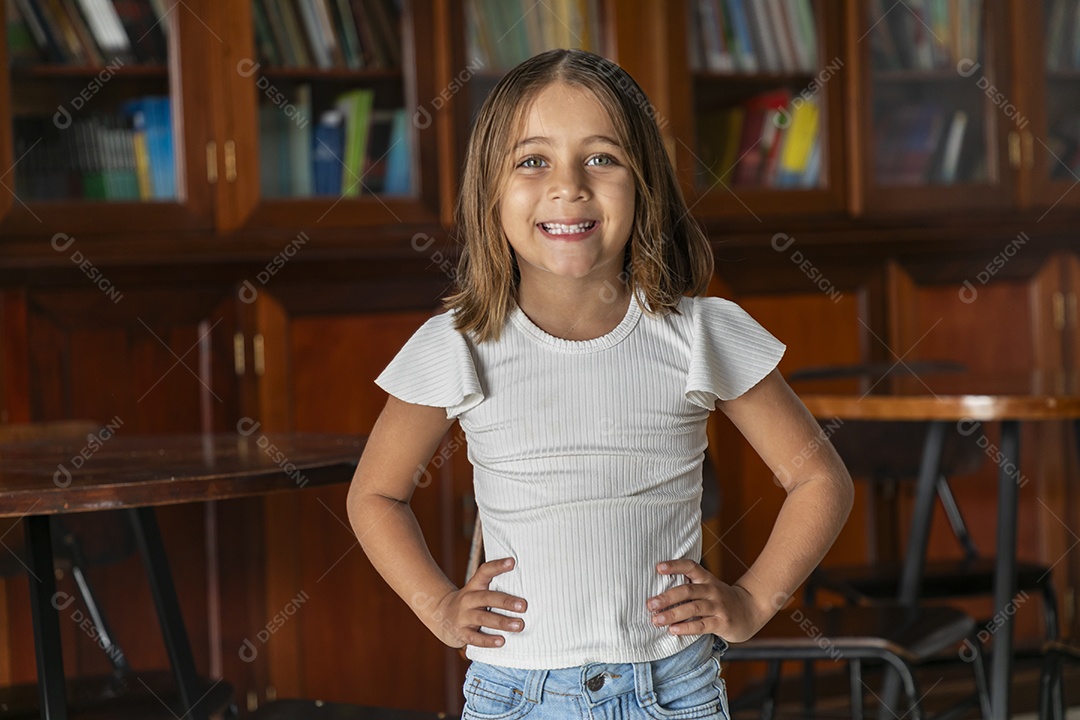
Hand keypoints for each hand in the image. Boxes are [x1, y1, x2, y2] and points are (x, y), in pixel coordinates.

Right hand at [430, 557, 526, 648]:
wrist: (441, 616)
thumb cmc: (471, 603)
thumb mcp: (478, 591)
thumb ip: (496, 588)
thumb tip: (528, 585)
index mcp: (474, 586)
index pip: (484, 572)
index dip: (497, 566)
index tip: (512, 562)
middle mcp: (468, 599)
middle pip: (487, 598)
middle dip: (506, 601)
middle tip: (524, 605)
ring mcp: (463, 616)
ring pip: (483, 618)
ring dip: (502, 622)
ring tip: (519, 625)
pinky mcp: (461, 633)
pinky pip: (475, 638)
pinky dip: (488, 640)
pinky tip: (501, 641)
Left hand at [646, 559, 764, 642]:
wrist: (752, 609)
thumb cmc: (721, 600)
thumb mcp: (709, 587)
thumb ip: (690, 588)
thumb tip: (658, 594)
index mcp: (706, 579)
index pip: (690, 566)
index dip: (675, 565)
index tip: (658, 567)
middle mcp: (712, 590)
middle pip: (687, 590)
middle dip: (667, 597)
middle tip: (650, 604)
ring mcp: (718, 606)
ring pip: (693, 608)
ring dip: (673, 614)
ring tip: (656, 620)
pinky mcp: (723, 622)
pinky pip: (703, 625)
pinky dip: (687, 627)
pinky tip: (673, 630)